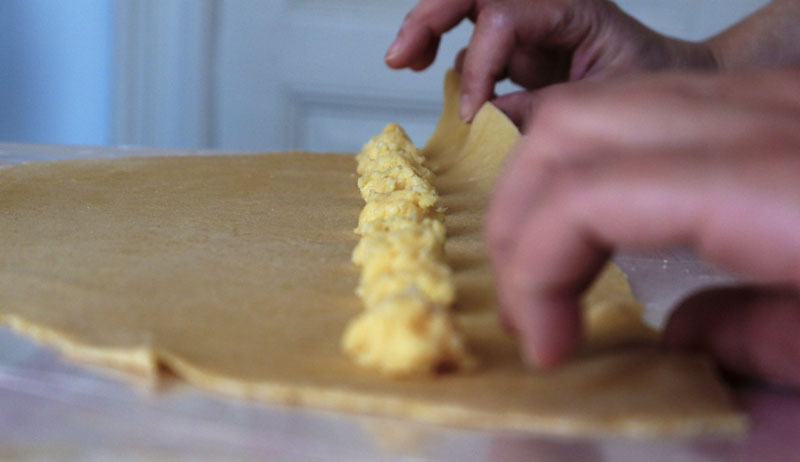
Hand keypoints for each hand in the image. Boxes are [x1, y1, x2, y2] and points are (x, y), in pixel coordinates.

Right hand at [386, 0, 716, 120]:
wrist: (665, 75)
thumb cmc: (648, 80)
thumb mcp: (604, 101)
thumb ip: (545, 110)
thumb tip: (486, 120)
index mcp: (571, 9)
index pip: (504, 17)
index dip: (479, 65)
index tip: (471, 114)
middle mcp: (543, 4)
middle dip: (428, 18)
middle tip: (400, 57)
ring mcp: (528, 20)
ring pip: (463, 4)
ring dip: (427, 26)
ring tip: (406, 61)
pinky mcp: (518, 41)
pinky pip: (471, 34)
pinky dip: (445, 48)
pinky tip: (429, 67)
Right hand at [485, 69, 799, 387]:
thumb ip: (760, 344)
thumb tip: (681, 332)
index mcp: (776, 183)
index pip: (586, 194)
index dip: (533, 273)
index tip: (544, 345)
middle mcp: (759, 114)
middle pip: (569, 130)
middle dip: (515, 222)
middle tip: (524, 302)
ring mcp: (759, 95)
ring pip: (597, 105)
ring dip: (545, 188)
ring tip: (551, 266)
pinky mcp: (765, 100)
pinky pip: (642, 108)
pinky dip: (591, 164)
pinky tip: (608, 223)